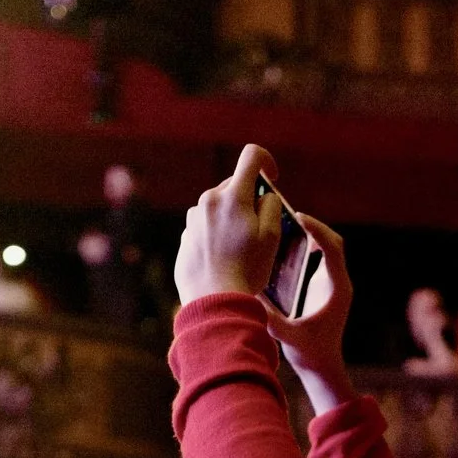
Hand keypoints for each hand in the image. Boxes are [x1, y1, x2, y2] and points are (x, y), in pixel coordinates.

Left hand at [174, 144, 284, 304]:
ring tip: (240, 249)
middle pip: (234, 185)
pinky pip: (206, 226)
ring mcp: (193, 219)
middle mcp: (208, 200)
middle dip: (249, 199)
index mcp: (233, 196)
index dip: (267, 161)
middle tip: (260, 228)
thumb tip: (263, 196)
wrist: (213, 301)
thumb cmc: (247, 269)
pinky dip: (218, 234)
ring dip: (232, 218)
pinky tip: (224, 259)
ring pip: (219, 207)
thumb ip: (271, 205)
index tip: (272, 178)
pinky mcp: (186, 237)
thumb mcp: (272, 236)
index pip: (251, 156)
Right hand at [263, 214, 355, 407]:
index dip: (317, 230)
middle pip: (333, 242)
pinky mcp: (323, 286)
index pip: (333, 250)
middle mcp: (338, 283)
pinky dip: (305, 245)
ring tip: (284, 222)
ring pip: (327, 247)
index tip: (298, 217)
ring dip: (309, 233)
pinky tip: (284, 243)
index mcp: (337, 290)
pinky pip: (319, 257)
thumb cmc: (310, 354)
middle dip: (312, 226)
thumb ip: (271, 321)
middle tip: (288, 214)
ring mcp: (332, 283)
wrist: (322, 367)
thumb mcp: (288, 337)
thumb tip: (249, 299)